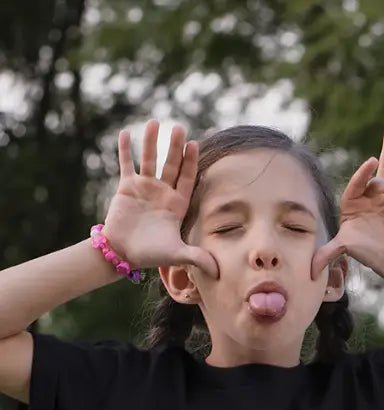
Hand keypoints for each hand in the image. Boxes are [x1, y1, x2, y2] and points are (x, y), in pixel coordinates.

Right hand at [101, 120, 217, 277]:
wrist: (124, 253)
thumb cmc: (151, 254)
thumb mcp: (177, 254)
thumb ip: (197, 258)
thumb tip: (218, 271)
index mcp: (177, 204)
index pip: (187, 179)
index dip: (191, 162)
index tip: (195, 144)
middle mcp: (163, 193)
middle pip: (171, 165)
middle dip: (175, 147)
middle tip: (179, 127)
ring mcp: (145, 188)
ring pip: (149, 160)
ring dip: (152, 142)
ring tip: (155, 123)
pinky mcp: (126, 187)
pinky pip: (126, 164)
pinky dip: (126, 150)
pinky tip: (127, 133)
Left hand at [311, 124, 383, 279]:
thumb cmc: (368, 251)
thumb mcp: (345, 247)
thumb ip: (328, 253)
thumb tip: (311, 271)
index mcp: (352, 201)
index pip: (357, 183)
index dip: (364, 173)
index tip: (372, 163)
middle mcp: (368, 194)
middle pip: (372, 169)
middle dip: (381, 150)